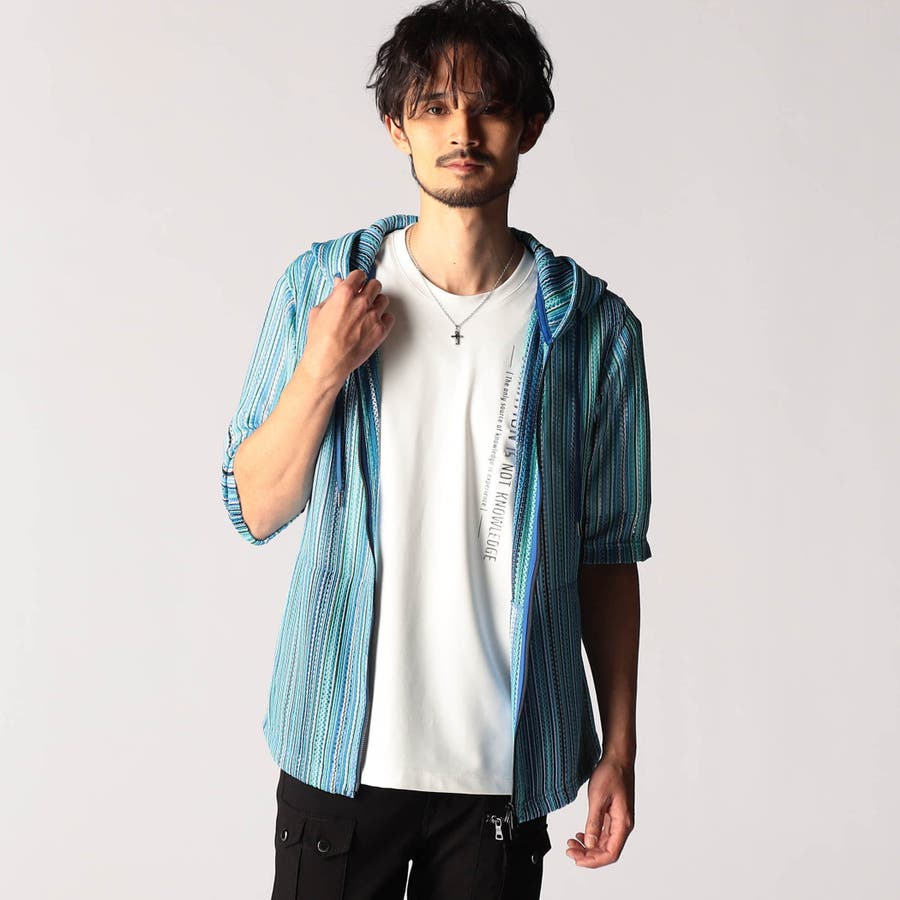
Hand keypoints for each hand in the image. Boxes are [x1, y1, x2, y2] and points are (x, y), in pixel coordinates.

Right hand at [299, 269, 394, 386]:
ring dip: (377, 303)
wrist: (328, 361)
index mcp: (345, 293)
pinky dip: (384, 318)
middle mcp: (362, 302)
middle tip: (364, 296)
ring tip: (369, 311)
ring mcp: (373, 316)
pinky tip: (374, 323)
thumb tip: (339, 284)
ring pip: (384, 300)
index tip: (357, 283)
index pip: (359, 275)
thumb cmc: (320, 339)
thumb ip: (332, 295)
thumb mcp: (318, 311)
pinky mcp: (380, 331)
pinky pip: (389, 317)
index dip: (358, 279)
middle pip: (375, 285)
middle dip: (369, 289)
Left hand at [565, 754, 634, 867]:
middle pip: (606, 851)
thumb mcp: (598, 798)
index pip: (610, 853)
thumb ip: (594, 822)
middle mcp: (623, 825)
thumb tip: (589, 844)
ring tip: (572, 843)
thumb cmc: (611, 774)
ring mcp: (619, 820)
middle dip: (587, 854)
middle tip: (569, 850)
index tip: (577, 859)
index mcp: (623, 824)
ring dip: (588, 846)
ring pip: (604, 843)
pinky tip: (581, 834)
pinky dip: (592, 836)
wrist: (618, 758)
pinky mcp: (614, 814)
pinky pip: (603, 833)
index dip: (593, 860)